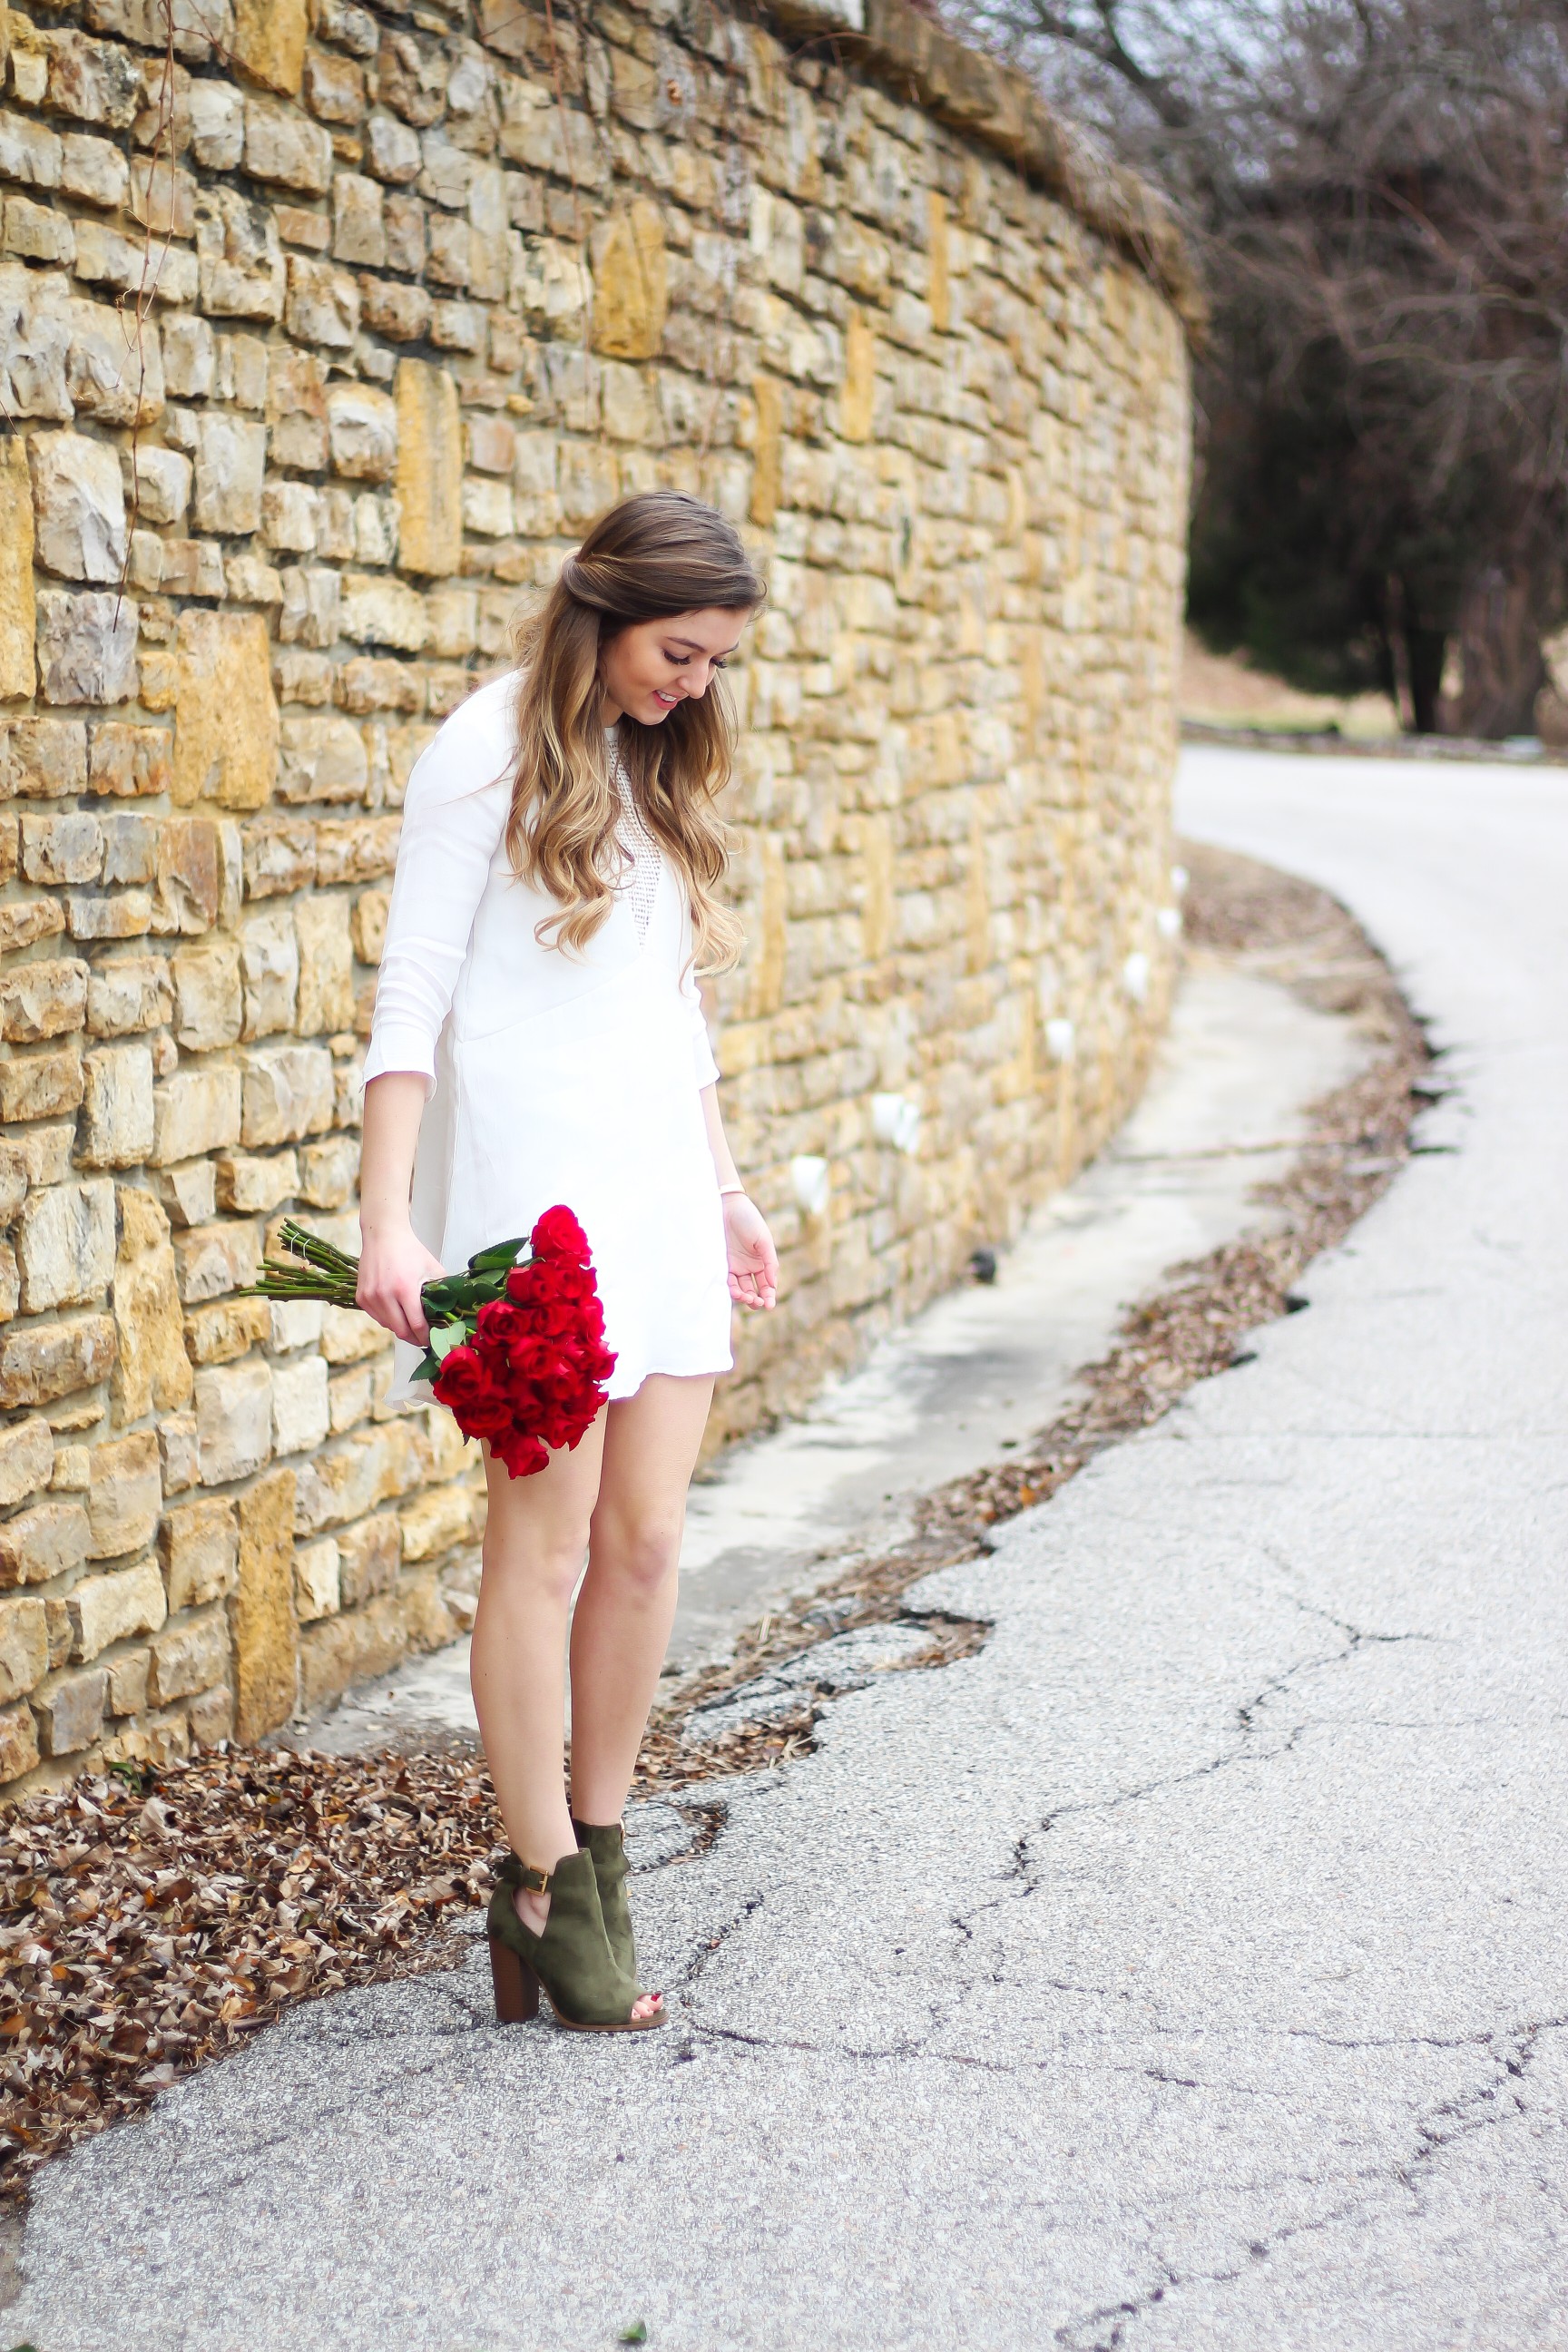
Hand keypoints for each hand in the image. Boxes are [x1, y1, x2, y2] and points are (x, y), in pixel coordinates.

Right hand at [356, 1222, 447, 1346]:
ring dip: (401, 1328)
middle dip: (415, 1339)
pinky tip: (397, 1313)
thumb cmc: (410, 1251)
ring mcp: (370, 1297)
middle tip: (424, 1339)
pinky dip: (388, 1320)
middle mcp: (384, 1295)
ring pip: (388, 1326)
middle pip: (401, 1331)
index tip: (433, 1340)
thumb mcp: (432, 1267)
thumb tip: (454, 1310)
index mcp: (404, 1289)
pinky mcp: (361, 1297)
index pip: (416, 1325)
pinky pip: (377, 1318)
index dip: (426, 1337)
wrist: (383, 1235)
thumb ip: (444, 1289)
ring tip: (412, 1325)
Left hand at [723, 1194, 777, 1310]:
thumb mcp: (764, 1240)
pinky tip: (736, 1292)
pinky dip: (731, 1290)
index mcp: (762, 1263)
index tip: (769, 1305)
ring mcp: (735, 1267)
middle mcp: (748, 1267)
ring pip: (740, 1289)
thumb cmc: (749, 1220)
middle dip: (756, 1300)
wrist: (727, 1207)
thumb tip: (772, 1285)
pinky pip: (726, 1282)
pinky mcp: (721, 1264)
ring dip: (744, 1297)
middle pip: (753, 1291)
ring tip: (746, 1298)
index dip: (769, 1297)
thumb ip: (770, 1262)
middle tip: (756, 1302)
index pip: (767, 1285)